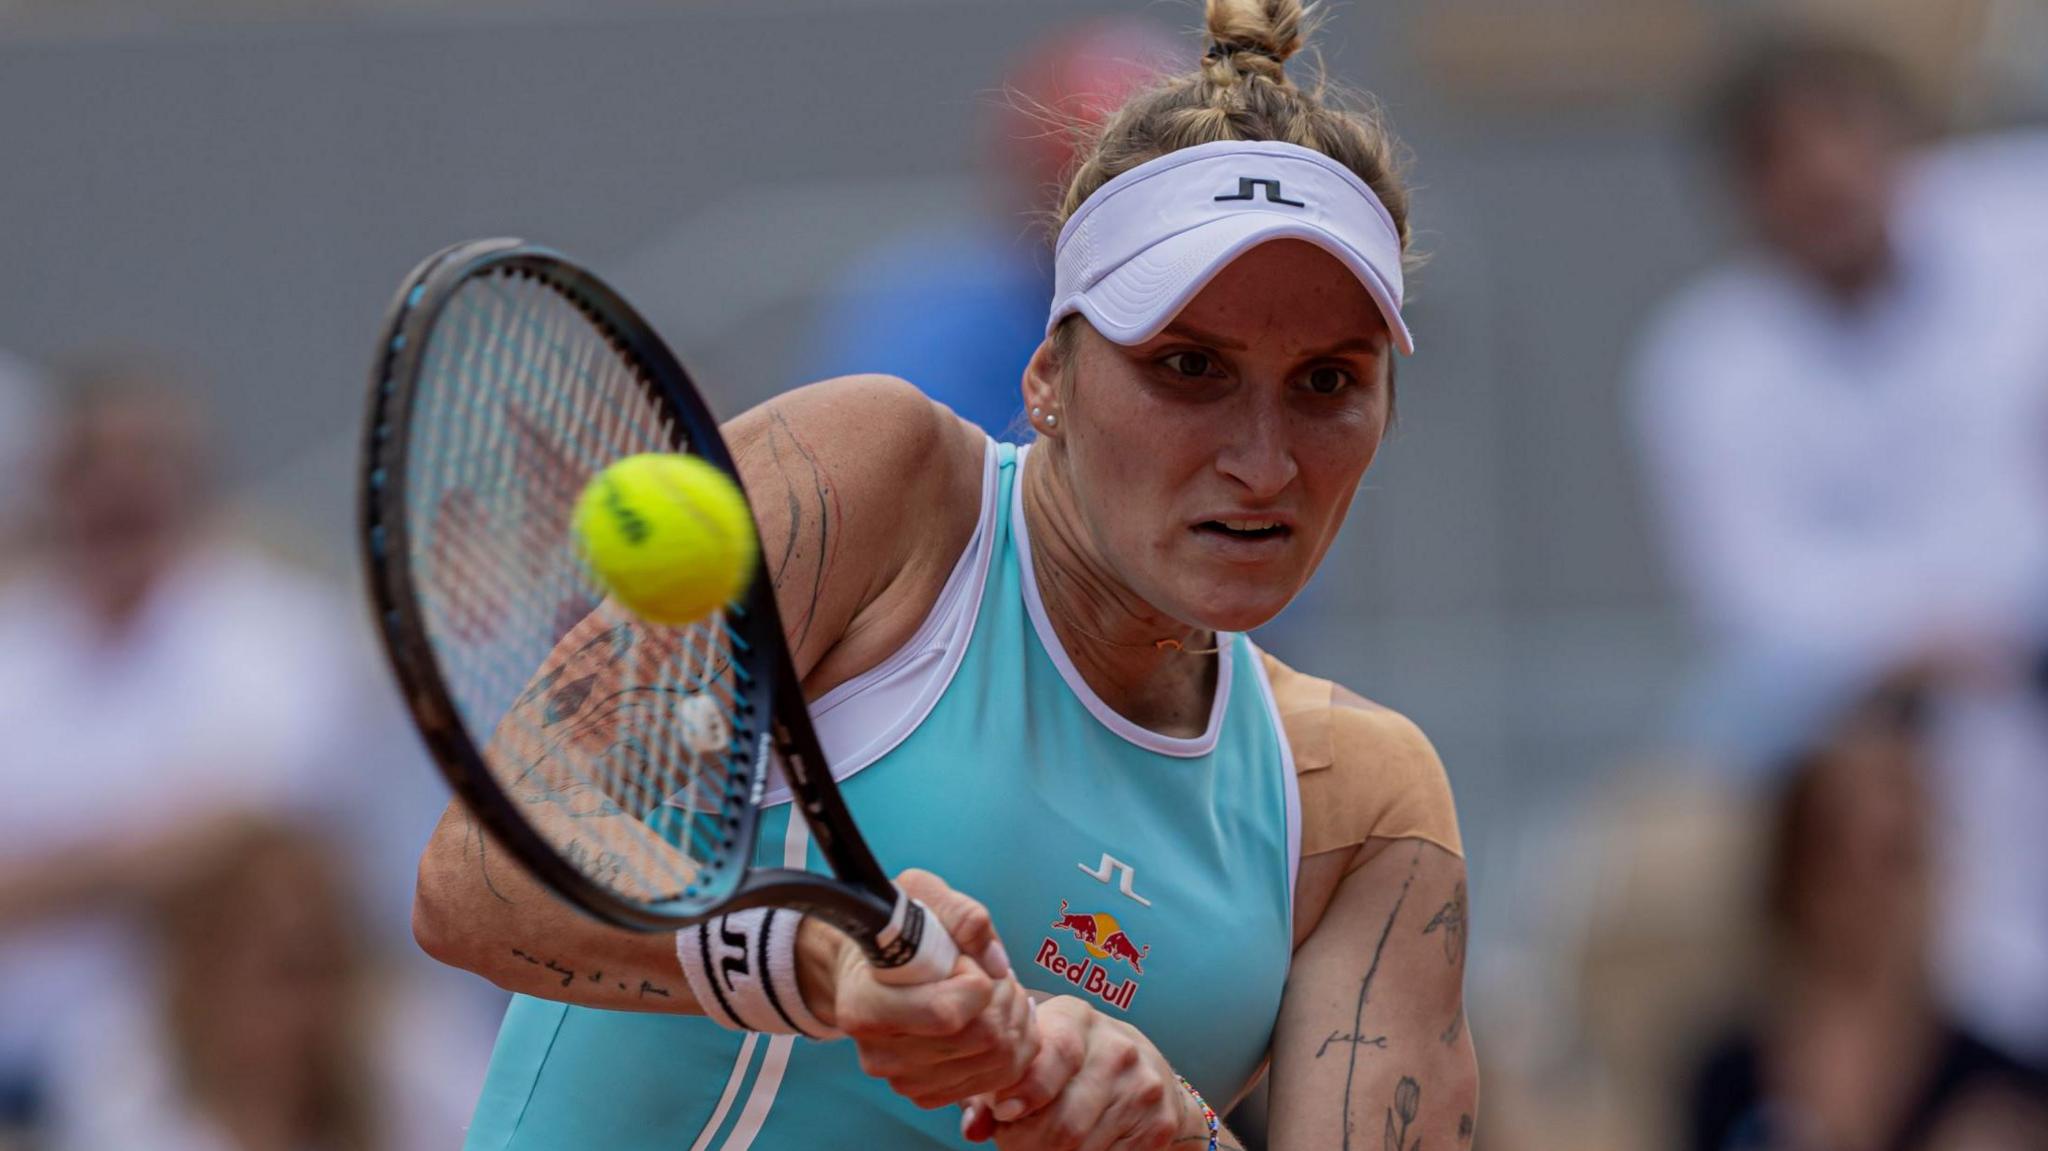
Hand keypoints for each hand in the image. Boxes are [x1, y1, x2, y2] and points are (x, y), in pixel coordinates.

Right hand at [798, 870, 1036, 1109]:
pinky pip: (996, 1080)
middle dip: (1004, 998)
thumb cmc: (895, 928)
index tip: (965, 958)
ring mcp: (902, 1080)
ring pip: (997, 1062)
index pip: (947, 1014)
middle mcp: (879, 1054)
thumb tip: (996, 962)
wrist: (868, 967)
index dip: (976, 981)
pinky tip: (999, 1016)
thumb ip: (961, 915)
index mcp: (865, 1006)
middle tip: (994, 973)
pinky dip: (1013, 1046)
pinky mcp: (926, 1093)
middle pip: (982, 1040)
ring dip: (1014, 1021)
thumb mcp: (919, 894)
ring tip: (998, 990)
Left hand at [980, 996, 1198, 1150]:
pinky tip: (1072, 1148)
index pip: (1057, 1053)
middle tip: (1012, 1141)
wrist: (1144, 1070)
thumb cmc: (1064, 1061)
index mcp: (1077, 1018)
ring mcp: (1143, 1087)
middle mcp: (1118, 1047)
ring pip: (1081, 1147)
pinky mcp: (1159, 1124)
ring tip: (1037, 1144)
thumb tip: (974, 1127)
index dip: (1027, 1089)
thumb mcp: (1029, 1056)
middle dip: (1025, 1143)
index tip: (1004, 1113)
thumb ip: (990, 1090)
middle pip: (1064, 1120)